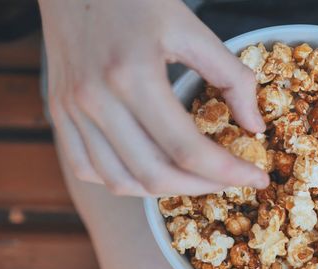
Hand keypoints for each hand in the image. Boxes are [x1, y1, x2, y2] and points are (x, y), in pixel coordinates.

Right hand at [39, 0, 268, 196]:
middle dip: (204, 187)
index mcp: (133, 75)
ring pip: (121, 181)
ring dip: (167, 190)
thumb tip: (255, 126)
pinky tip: (150, 170)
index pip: (187, 148)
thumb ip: (232, 76)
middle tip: (232, 180)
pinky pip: (87, 169)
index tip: (258, 178)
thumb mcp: (191, 29)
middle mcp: (96, 100)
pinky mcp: (59, 114)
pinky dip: (124, 181)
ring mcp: (71, 111)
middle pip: (155, 174)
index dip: (230, 172)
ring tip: (197, 179)